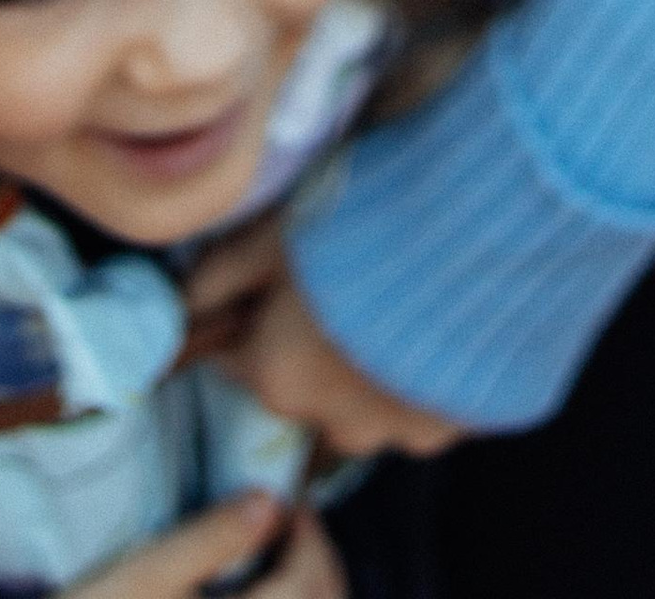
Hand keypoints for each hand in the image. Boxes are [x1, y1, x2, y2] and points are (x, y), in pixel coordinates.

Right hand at [70, 493, 339, 595]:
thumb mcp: (146, 573)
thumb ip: (209, 539)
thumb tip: (269, 500)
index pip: (307, 582)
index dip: (310, 533)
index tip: (286, 497)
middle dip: (318, 558)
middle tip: (289, 518)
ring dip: (312, 586)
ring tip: (279, 550)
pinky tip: (265, 586)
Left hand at [183, 227, 459, 463]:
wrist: (473, 234)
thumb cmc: (358, 224)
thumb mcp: (274, 234)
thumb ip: (221, 275)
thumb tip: (181, 303)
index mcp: (279, 379)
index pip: (244, 362)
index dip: (259, 322)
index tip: (283, 289)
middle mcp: (332, 422)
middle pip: (308, 392)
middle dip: (316, 352)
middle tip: (346, 286)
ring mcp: (398, 430)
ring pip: (368, 408)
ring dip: (373, 371)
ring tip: (402, 301)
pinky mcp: (456, 423)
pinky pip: (427, 406)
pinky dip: (426, 376)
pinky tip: (442, 322)